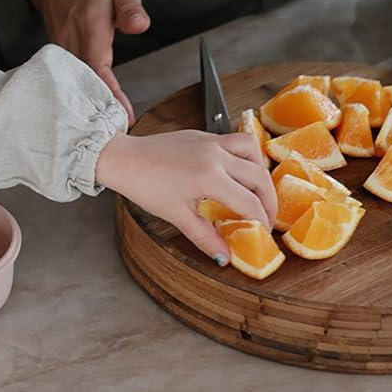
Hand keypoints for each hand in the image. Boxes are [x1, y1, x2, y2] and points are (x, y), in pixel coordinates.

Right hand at [26, 0, 148, 121]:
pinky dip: (84, 96)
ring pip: (76, 85)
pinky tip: (97, 110)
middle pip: (84, 83)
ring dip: (92, 106)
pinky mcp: (62, 55)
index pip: (98, 66)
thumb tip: (139, 25)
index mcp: (89, 26)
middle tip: (119, 135)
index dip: (109, 94)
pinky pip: (72, 79)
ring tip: (110, 131)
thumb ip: (130, 6)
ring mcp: (64, 50)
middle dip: (100, 110)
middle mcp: (72, 42)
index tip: (123, 116)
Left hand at [96, 128, 276, 260]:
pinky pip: (234, 140)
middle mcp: (215, 155)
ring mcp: (209, 141)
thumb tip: (224, 257)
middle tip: (267, 216)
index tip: (263, 232)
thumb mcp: (175, 215)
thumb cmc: (144, 185)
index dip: (261, 220)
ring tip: (256, 190)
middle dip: (268, 200)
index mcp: (210, 177)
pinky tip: (236, 172)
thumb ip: (204, 236)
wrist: (122, 159)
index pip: (249, 202)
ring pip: (251, 149)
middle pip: (258, 176)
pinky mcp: (201, 135)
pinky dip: (243, 156)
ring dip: (260, 170)